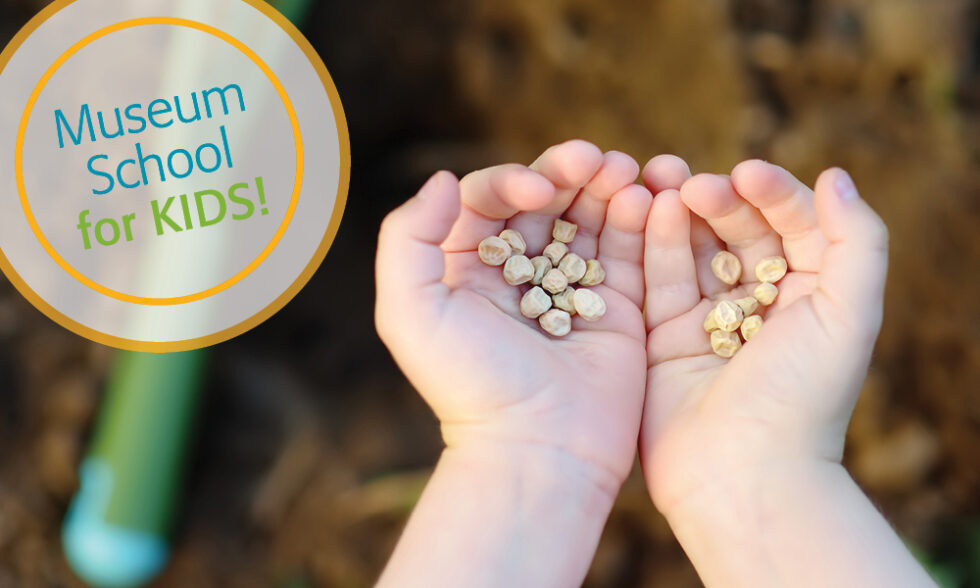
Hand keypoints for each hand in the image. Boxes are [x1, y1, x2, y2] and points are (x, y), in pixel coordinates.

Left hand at [376, 140, 651, 493]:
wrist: (537, 450)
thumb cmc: (468, 385)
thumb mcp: (408, 313)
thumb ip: (407, 237)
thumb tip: (443, 179)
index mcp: (467, 268)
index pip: (489, 199)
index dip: (513, 179)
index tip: (538, 190)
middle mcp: (518, 273)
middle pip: (545, 199)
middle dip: (569, 171)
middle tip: (597, 160)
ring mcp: (570, 287)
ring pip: (590, 217)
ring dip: (609, 186)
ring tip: (628, 171)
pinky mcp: (617, 306)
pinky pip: (630, 251)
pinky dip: (639, 220)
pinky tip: (647, 198)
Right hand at [638, 157, 889, 512]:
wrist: (740, 475)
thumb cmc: (802, 399)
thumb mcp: (849, 313)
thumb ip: (856, 239)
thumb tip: (835, 176)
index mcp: (809, 296)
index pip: (792, 224)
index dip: (772, 191)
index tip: (747, 172)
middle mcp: (758, 305)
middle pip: (737, 231)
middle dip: (717, 198)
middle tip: (693, 181)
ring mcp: (706, 320)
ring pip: (692, 248)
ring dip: (678, 210)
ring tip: (660, 179)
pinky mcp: (662, 337)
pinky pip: (656, 279)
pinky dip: (652, 243)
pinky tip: (647, 211)